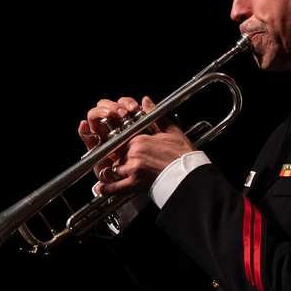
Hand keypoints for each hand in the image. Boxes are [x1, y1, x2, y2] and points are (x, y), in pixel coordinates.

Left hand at [78, 96, 193, 194]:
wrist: (190, 175)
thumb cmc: (183, 155)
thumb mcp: (171, 130)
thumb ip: (154, 115)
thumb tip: (145, 101)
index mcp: (139, 139)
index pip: (119, 139)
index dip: (117, 143)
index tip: (118, 147)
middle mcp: (132, 153)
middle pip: (113, 154)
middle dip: (113, 158)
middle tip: (114, 162)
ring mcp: (132, 168)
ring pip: (110, 169)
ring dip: (108, 172)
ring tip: (108, 174)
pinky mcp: (134, 184)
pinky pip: (113, 187)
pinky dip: (106, 189)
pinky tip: (101, 188)